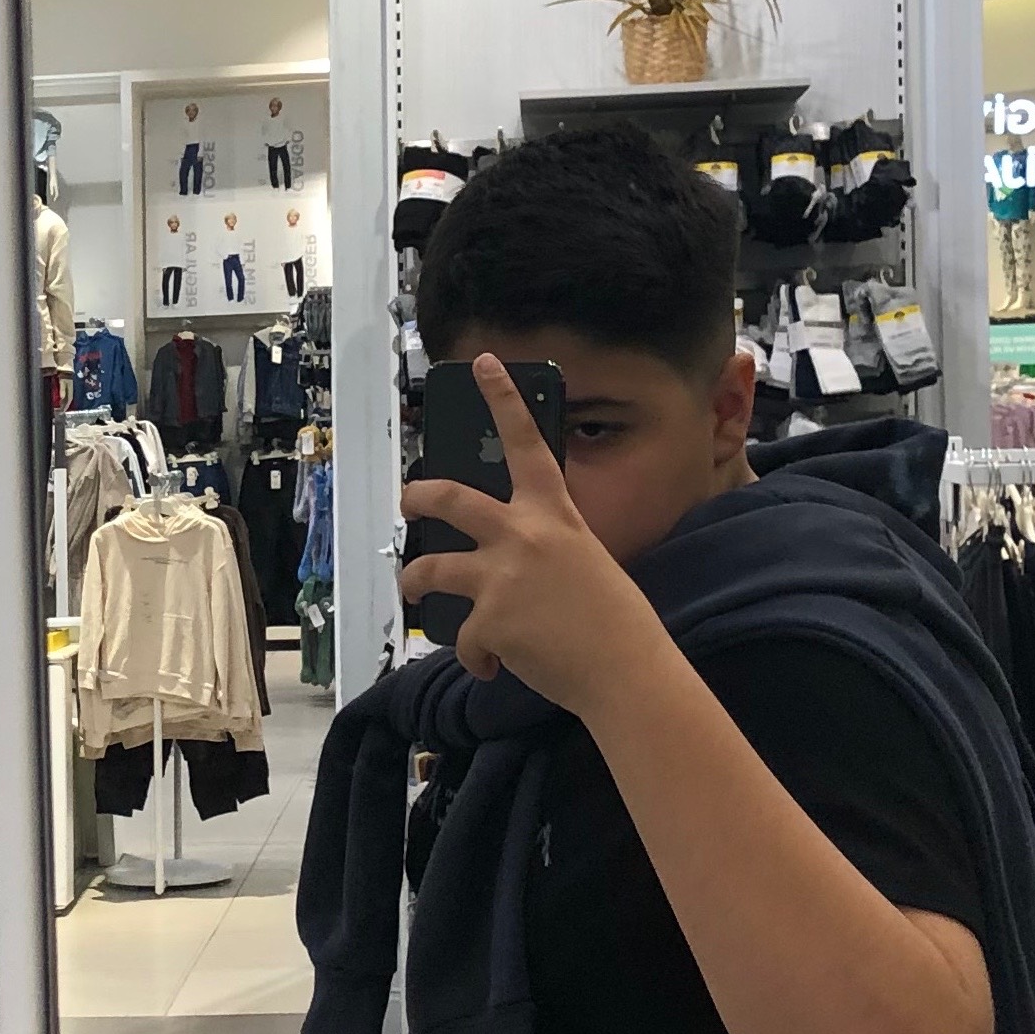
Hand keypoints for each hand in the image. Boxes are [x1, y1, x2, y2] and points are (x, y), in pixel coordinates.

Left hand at [399, 353, 668, 717]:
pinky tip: (492, 667)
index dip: (503, 398)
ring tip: (412, 587)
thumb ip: (545, 546)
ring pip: (429, 568)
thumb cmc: (615, 621)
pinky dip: (475, 657)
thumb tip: (512, 558)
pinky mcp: (488, 620)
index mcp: (553, 514)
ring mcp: (499, 577)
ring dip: (413, 580)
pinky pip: (463, 639)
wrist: (626, 671)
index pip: (526, 442)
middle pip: (448, 498)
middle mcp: (521, 535)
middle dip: (418, 496)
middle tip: (408, 499)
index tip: (481, 363)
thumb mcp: (585, 559)